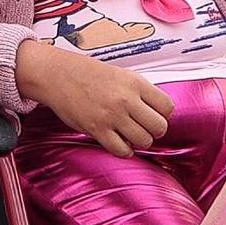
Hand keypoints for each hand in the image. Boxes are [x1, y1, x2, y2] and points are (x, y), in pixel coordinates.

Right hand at [15, 40, 173, 158]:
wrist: (58, 75)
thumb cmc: (87, 74)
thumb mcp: (120, 74)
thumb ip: (139, 91)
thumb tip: (156, 111)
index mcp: (135, 83)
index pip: (167, 107)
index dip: (162, 115)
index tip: (154, 115)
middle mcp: (126, 100)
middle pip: (159, 127)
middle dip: (154, 131)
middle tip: (144, 128)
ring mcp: (111, 116)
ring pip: (143, 141)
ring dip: (139, 141)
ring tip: (129, 135)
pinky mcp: (97, 129)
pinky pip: (121, 150)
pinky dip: (123, 150)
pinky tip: (118, 142)